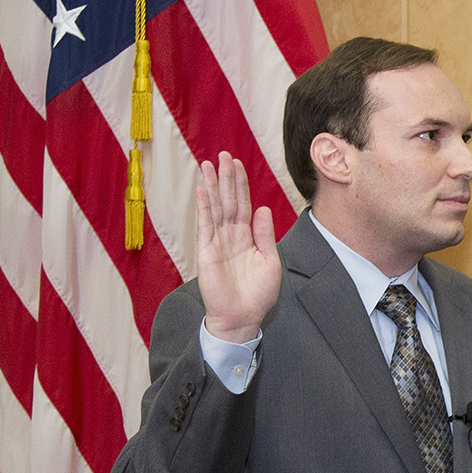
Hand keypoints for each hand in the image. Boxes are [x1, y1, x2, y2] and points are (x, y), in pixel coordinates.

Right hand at [196, 153, 279, 342]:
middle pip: (228, 201)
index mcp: (247, 237)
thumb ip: (264, 234)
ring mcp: (218, 242)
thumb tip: (262, 208)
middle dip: (226, 178)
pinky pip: (205, 225)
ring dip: (212, 186)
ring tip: (209, 164)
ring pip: (215, 208)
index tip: (237, 164)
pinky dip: (204, 207)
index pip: (243, 205)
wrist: (243, 317)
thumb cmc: (257, 294)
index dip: (241, 184)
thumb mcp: (269, 260)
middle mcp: (231, 236)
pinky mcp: (207, 252)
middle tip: (223, 154)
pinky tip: (202, 190)